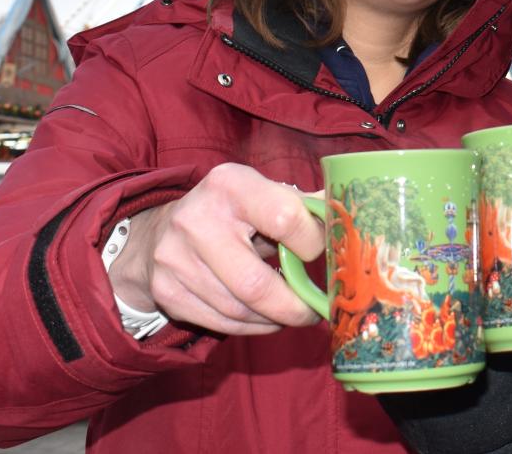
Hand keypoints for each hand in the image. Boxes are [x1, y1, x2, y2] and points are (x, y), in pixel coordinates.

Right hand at [108, 163, 323, 335]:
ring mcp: (176, 259)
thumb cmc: (231, 210)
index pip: (287, 219)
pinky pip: (221, 324)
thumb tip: (349, 219)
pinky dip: (251, 327)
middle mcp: (197, 219)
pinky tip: (263, 318)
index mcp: (231, 185)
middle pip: (257, 284)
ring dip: (274, 319)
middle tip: (314, 312)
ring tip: (290, 313)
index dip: (312, 243)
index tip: (319, 254)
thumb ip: (303, 206)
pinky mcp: (167, 292)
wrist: (162, 230)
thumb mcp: (263, 193)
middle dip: (294, 307)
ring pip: (240, 310)